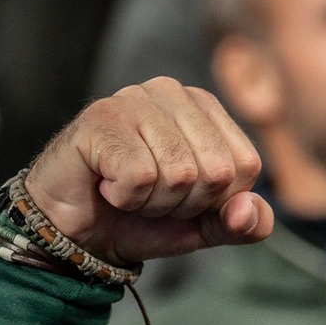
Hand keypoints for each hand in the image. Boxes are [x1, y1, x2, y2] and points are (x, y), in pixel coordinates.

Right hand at [23, 78, 271, 263]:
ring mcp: (134, 99)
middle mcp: (173, 93)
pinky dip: (125, 198)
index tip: (182, 196)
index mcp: (207, 108)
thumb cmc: (142, 217)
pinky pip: (141, 177)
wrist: (77, 231)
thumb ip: (245, 224)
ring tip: (128, 189)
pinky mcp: (100, 119)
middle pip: (216, 171)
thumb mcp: (206, 226)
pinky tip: (106, 183)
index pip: (245, 166)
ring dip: (153, 202)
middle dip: (185, 203)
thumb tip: (248, 209)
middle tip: (150, 194)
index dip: (216, 199)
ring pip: (180, 175)